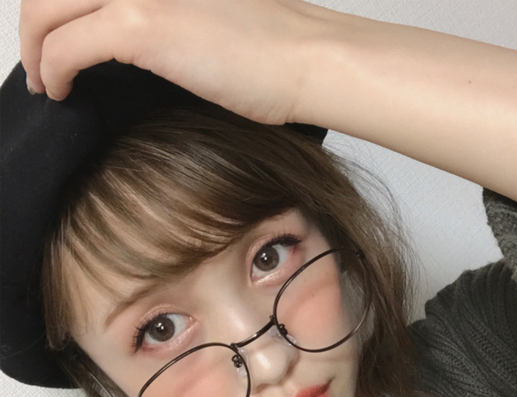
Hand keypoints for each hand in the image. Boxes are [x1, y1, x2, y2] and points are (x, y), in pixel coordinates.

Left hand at [18, 0, 334, 124]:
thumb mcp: (210, 20)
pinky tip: (60, 92)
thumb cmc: (274, 53)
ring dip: (35, 48)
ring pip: (47, 9)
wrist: (306, 60)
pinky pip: (68, 46)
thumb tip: (140, 49)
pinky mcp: (143, 26)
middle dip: (34, 28)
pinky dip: (52, 70)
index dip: (60, 11)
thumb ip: (169, 23)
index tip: (61, 44)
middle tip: (41, 66)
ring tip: (46, 82)